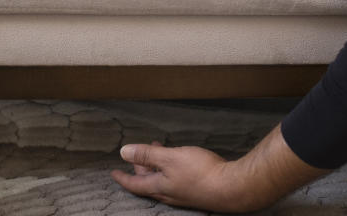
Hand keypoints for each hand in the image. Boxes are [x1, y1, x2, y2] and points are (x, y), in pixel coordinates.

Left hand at [110, 124, 328, 212]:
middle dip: (141, 168)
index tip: (114, 172)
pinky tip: (178, 162)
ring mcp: (183, 195)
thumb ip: (147, 154)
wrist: (232, 187)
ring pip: (163, 181)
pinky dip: (170, 170)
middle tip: (136, 156)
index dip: (123, 177)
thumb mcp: (170, 158)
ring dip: (157, 167)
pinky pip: (176, 181)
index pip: (135, 184)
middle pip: (149, 182)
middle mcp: (170, 194)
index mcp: (160, 187)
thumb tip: (123, 152)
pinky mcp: (196, 191)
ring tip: (157, 151)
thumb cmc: (201, 172)